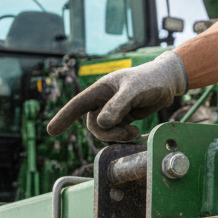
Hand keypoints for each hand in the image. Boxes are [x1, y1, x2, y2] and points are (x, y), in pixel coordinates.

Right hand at [46, 51, 187, 142]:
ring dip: (118, 137)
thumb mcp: (134, 91)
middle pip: (93, 125)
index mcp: (100, 90)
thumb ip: (118, 106)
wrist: (167, 81)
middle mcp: (102, 101)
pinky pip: (114, 134)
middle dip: (109, 134)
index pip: (78, 104)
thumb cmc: (150, 80)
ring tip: (134, 132)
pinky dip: (123, 137)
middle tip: (130, 133)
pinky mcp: (121, 119)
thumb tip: (100, 124)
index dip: (64, 117)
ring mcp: (111, 111)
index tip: (51, 131)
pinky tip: (135, 132)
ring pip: (104, 132)